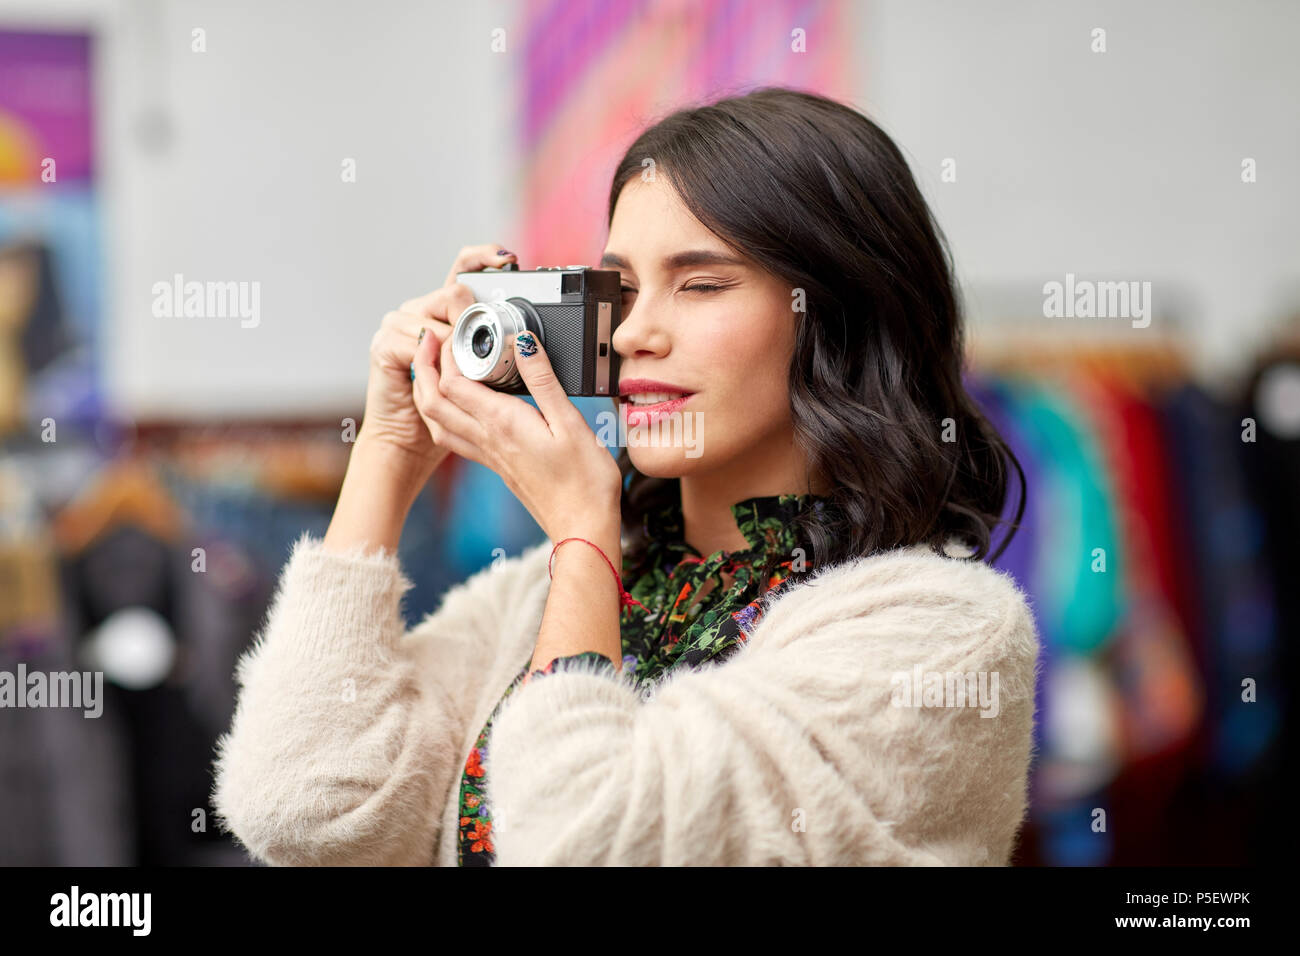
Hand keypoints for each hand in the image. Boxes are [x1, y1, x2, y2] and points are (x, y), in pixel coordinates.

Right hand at [356, 244, 517, 480]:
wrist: (411, 442)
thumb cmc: (451, 410)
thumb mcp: (482, 374)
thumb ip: (496, 350)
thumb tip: (528, 337)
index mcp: (443, 311)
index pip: (463, 267)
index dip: (484, 258)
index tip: (509, 258)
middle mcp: (418, 310)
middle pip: (453, 291)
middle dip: (475, 312)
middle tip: (489, 333)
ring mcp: (398, 325)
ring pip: (439, 315)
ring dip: (459, 339)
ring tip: (466, 359)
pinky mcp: (384, 345)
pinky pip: (420, 340)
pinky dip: (437, 354)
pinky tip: (444, 362)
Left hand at [411, 320, 622, 543]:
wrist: (582, 527)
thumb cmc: (584, 481)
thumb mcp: (571, 423)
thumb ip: (544, 380)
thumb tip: (523, 343)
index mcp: (502, 423)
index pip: (455, 380)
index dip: (446, 348)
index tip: (453, 323)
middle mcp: (487, 439)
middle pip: (433, 400)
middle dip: (424, 364)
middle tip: (431, 336)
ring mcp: (488, 453)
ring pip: (436, 419)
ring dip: (427, 389)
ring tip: (434, 364)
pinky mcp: (494, 464)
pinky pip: (453, 436)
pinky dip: (442, 412)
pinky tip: (456, 403)